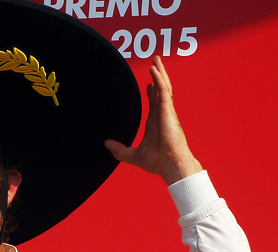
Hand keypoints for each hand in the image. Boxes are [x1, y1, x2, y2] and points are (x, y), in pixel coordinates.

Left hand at [104, 56, 201, 184]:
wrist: (170, 165)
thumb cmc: (158, 162)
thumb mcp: (132, 156)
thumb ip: (119, 150)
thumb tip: (106, 144)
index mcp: (156, 125)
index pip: (154, 105)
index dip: (152, 93)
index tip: (149, 85)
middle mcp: (163, 116)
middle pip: (161, 92)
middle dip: (158, 77)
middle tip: (156, 64)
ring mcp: (167, 112)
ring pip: (164, 87)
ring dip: (160, 73)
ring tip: (156, 60)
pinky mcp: (169, 111)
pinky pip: (164, 91)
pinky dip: (159, 80)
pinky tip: (154, 70)